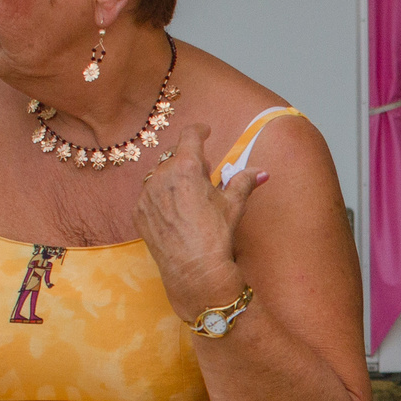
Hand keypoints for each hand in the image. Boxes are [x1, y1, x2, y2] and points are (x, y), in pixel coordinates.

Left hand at [135, 121, 268, 315]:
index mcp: (186, 167)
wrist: (194, 270)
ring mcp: (146, 194)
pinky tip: (175, 213)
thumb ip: (244, 182)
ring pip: (159, 175)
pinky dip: (161, 197)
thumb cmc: (216, 236)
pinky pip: (149, 195)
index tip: (205, 131)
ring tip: (188, 198)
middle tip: (204, 177)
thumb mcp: (233, 205)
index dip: (199, 130)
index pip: (190, 136)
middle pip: (174, 157)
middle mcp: (161, 176)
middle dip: (189, 162)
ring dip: (173, 179)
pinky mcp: (138, 212)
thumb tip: (261, 173)